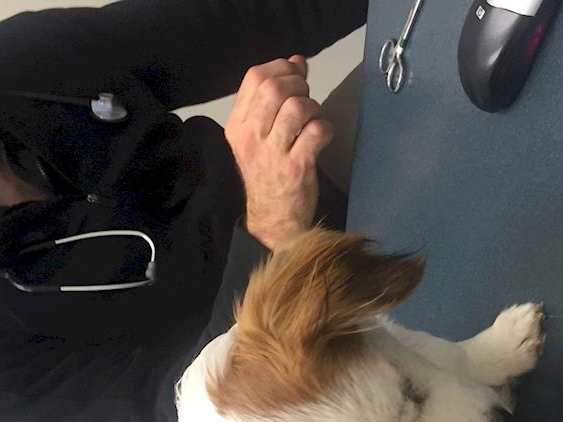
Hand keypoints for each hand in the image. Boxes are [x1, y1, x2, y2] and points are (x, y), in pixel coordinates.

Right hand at [225, 56, 333, 249]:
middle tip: (306, 100)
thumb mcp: (259, 135)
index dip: (281, 68)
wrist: (273, 219)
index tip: (295, 77)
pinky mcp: (296, 168)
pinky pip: (318, 130)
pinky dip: (326, 128)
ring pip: (297, 107)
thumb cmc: (268, 172)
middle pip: (275, 88)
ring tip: (312, 121)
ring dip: (313, 108)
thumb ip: (274, 98)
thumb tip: (297, 61)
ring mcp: (272, 154)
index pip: (254, 77)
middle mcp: (250, 138)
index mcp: (236, 126)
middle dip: (299, 85)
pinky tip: (321, 138)